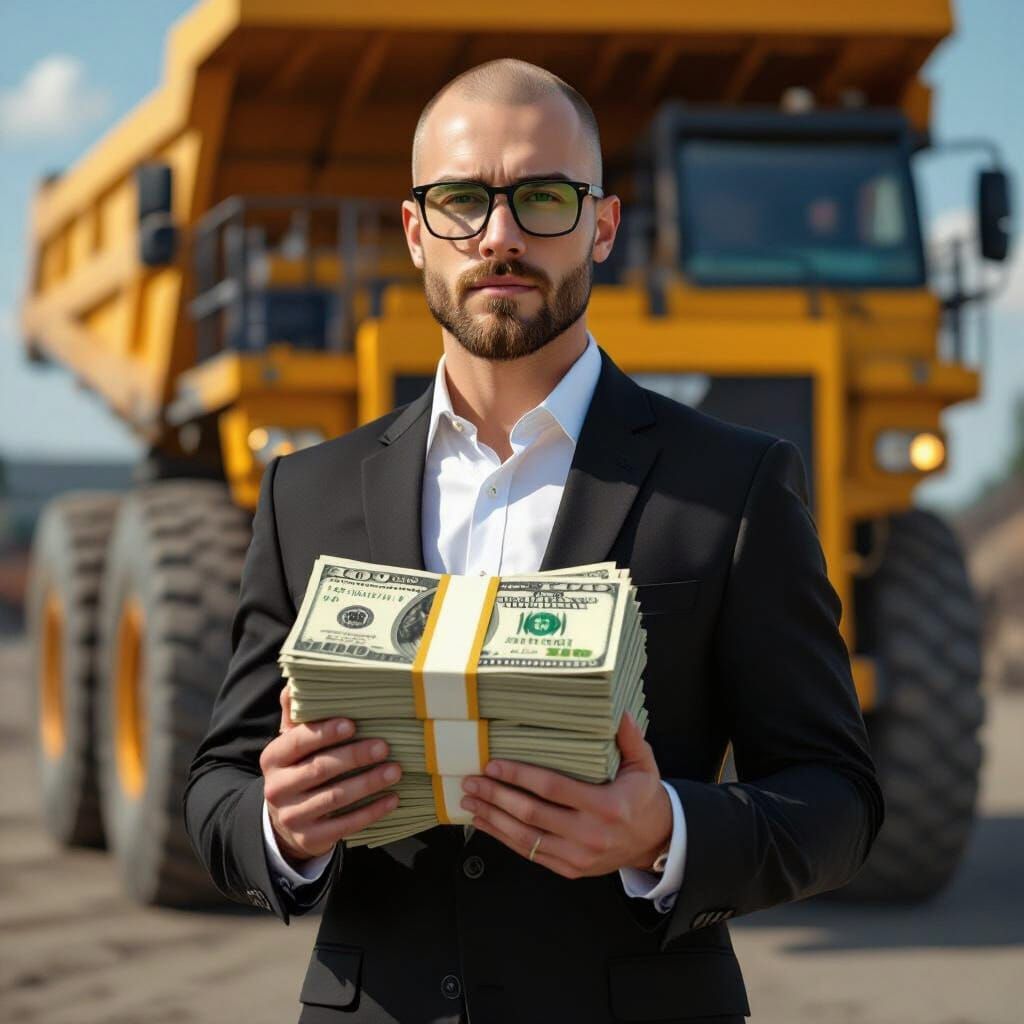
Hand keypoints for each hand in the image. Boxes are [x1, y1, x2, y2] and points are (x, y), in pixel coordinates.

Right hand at [259, 685, 401, 865]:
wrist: (284, 822)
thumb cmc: (297, 769)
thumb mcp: (291, 743)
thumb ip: (296, 716)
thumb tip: (294, 682)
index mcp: (272, 758)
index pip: (297, 742)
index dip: (324, 733)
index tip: (352, 724)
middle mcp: (277, 788)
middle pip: (319, 770)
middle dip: (354, 756)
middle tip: (383, 746)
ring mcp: (292, 816)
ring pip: (335, 798)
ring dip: (368, 783)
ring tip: (395, 770)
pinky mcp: (310, 838)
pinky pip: (345, 825)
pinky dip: (371, 812)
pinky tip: (392, 799)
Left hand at [459, 711, 671, 877]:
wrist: (655, 842)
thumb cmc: (643, 799)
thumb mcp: (644, 765)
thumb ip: (629, 738)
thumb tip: (617, 711)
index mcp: (606, 805)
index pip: (553, 788)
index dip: (519, 776)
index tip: (494, 765)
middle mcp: (590, 834)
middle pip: (531, 814)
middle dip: (496, 796)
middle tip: (471, 782)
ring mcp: (577, 856)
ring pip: (524, 837)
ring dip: (493, 818)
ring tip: (470, 801)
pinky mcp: (569, 869)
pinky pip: (530, 853)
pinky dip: (504, 838)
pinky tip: (486, 824)